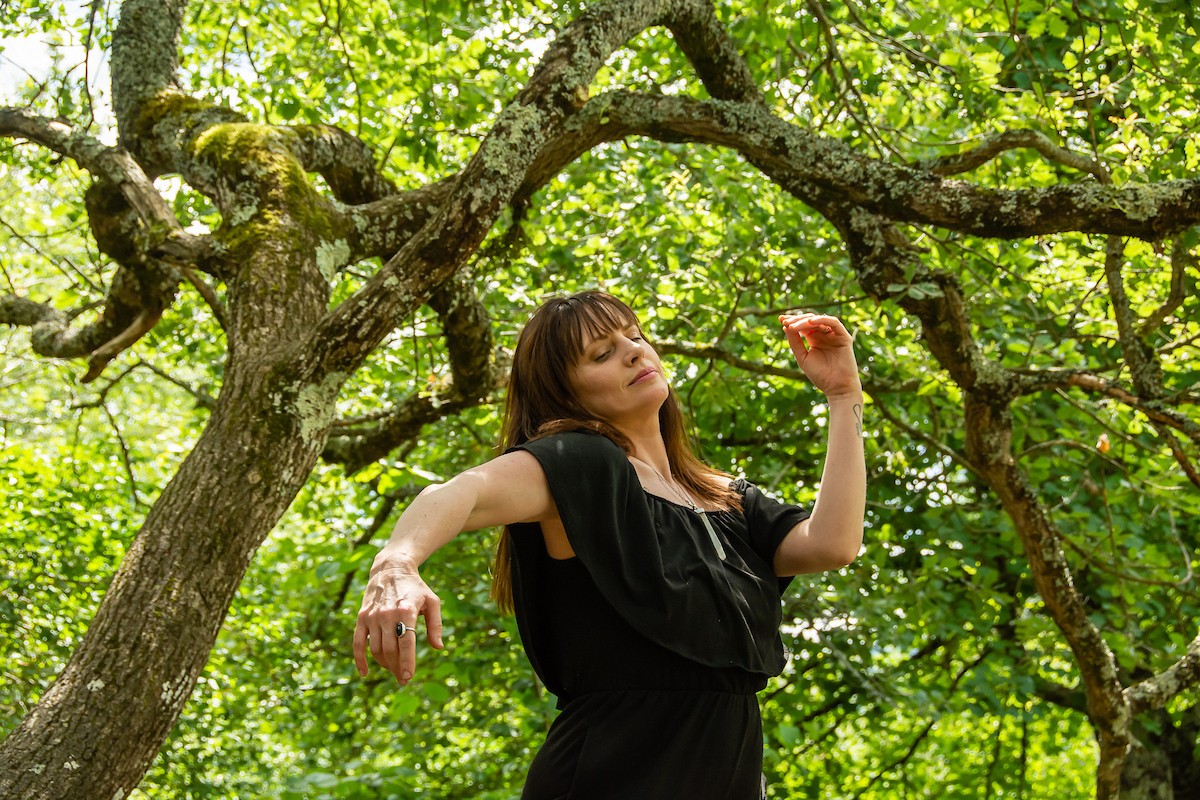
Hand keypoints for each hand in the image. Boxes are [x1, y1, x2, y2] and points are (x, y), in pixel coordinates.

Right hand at [353, 554, 443, 684]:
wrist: (391, 569)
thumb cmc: (415, 587)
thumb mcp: (432, 601)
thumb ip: (436, 625)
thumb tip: (439, 647)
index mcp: (406, 610)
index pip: (406, 642)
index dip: (407, 662)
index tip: (408, 676)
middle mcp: (387, 614)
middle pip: (390, 649)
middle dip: (396, 667)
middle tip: (404, 679)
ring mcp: (372, 616)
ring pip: (375, 648)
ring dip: (384, 664)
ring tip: (394, 671)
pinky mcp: (362, 617)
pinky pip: (357, 642)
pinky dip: (359, 659)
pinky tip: (365, 673)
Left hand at [779, 313, 860, 397]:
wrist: (836, 388)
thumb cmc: (820, 375)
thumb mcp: (802, 357)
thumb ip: (795, 343)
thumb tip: (785, 327)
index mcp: (814, 339)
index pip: (802, 326)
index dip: (792, 321)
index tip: (780, 319)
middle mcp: (824, 335)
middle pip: (810, 321)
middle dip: (797, 319)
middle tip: (786, 321)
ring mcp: (834, 335)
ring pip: (819, 320)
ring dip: (806, 320)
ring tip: (794, 325)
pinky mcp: (844, 337)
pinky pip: (834, 323)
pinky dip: (822, 319)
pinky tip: (810, 322)